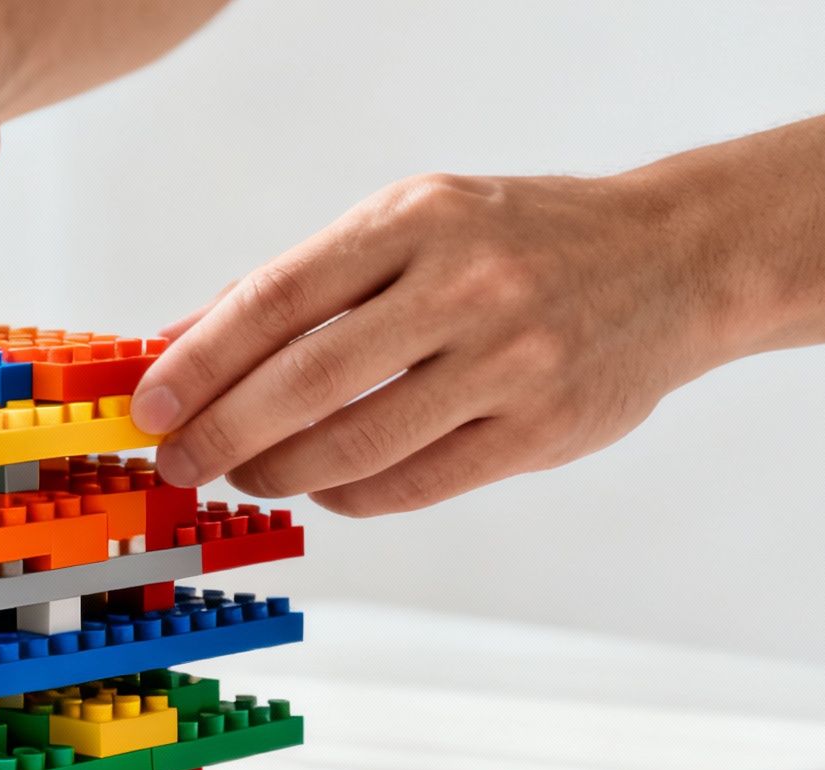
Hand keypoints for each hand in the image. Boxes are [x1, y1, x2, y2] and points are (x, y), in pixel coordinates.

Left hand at [131, 172, 731, 514]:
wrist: (673, 260)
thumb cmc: (517, 242)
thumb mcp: (410, 225)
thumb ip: (299, 283)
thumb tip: (180, 342)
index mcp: (417, 220)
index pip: (278, 298)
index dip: (200, 360)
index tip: (150, 404)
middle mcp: (465, 286)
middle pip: (307, 381)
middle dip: (224, 433)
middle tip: (180, 460)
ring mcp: (511, 361)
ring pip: (357, 444)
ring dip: (280, 472)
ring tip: (247, 473)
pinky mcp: (542, 430)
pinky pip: (415, 484)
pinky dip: (351, 494)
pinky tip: (326, 486)